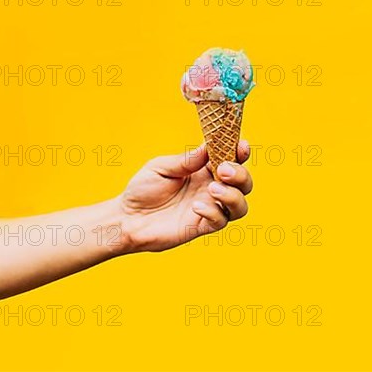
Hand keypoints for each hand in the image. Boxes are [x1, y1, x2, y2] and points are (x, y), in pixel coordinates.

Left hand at [116, 141, 252, 251]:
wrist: (127, 217)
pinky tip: (196, 206)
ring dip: (233, 195)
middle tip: (223, 170)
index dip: (240, 151)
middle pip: (243, 182)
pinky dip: (214, 212)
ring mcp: (209, 208)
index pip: (231, 158)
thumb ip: (187, 160)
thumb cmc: (143, 189)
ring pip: (240, 205)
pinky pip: (220, 221)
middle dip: (240, 174)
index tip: (241, 145)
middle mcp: (212, 187)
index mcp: (204, 169)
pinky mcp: (202, 226)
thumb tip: (208, 147)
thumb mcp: (162, 166)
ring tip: (213, 189)